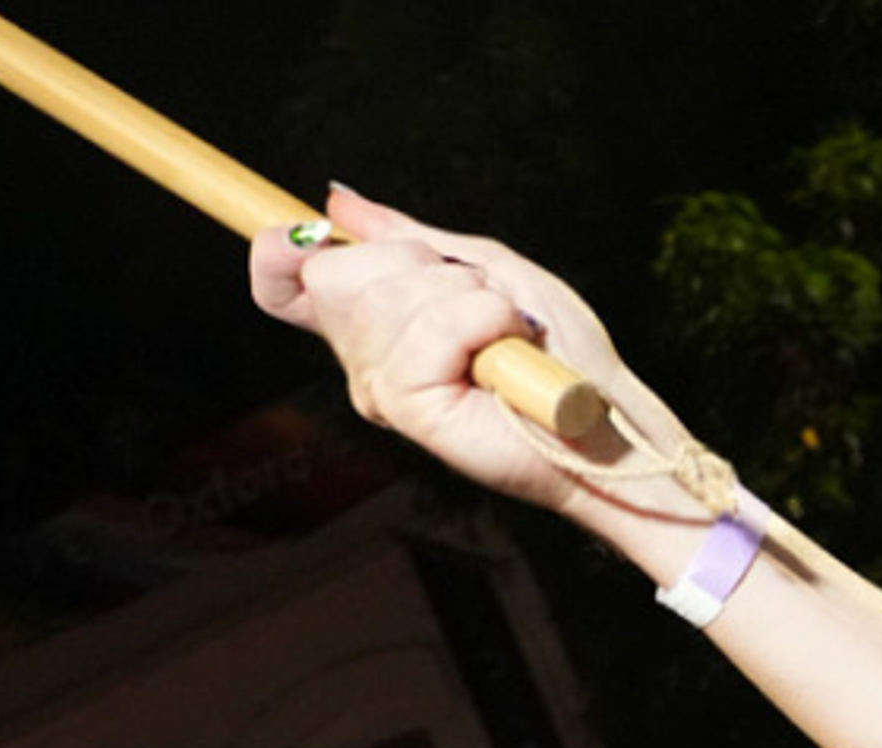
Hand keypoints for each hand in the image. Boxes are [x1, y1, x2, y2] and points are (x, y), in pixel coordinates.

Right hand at [249, 187, 684, 522]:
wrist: (602, 412)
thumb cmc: (557, 349)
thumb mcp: (483, 270)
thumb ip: (409, 238)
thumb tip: (336, 200)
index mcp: (373, 325)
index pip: (280, 282)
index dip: (279, 248)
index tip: (319, 231)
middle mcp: (363, 361)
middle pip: (332, 272)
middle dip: (417, 262)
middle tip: (478, 300)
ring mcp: (381, 389)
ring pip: (383, 295)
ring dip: (464, 294)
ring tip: (502, 330)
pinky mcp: (409, 410)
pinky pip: (428, 329)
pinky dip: (482, 320)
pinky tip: (506, 350)